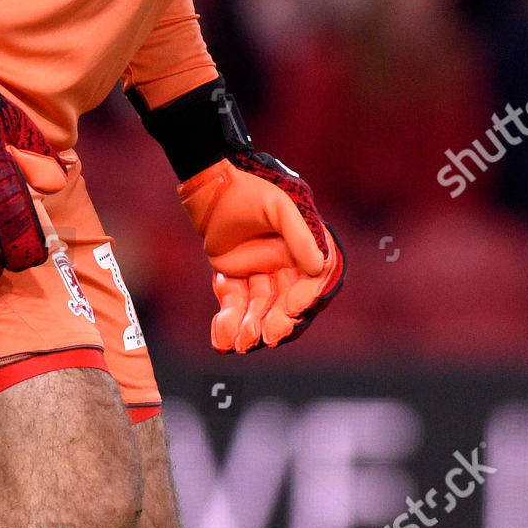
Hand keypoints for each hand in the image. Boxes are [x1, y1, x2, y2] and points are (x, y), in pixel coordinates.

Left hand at [179, 150, 344, 352]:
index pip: (311, 284)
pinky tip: (221, 340)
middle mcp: (286, 262)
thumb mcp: (277, 206)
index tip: (290, 312)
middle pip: (286, 302)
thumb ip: (299, 235)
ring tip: (238, 343)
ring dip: (250, 326)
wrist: (208, 184)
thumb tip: (320, 267)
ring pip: (260, 307)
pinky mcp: (234, 275)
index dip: (302, 301)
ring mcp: (260, 270)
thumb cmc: (248, 188)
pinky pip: (235, 303)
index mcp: (304, 247)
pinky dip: (228, 321)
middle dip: (275, 322)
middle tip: (264, 337)